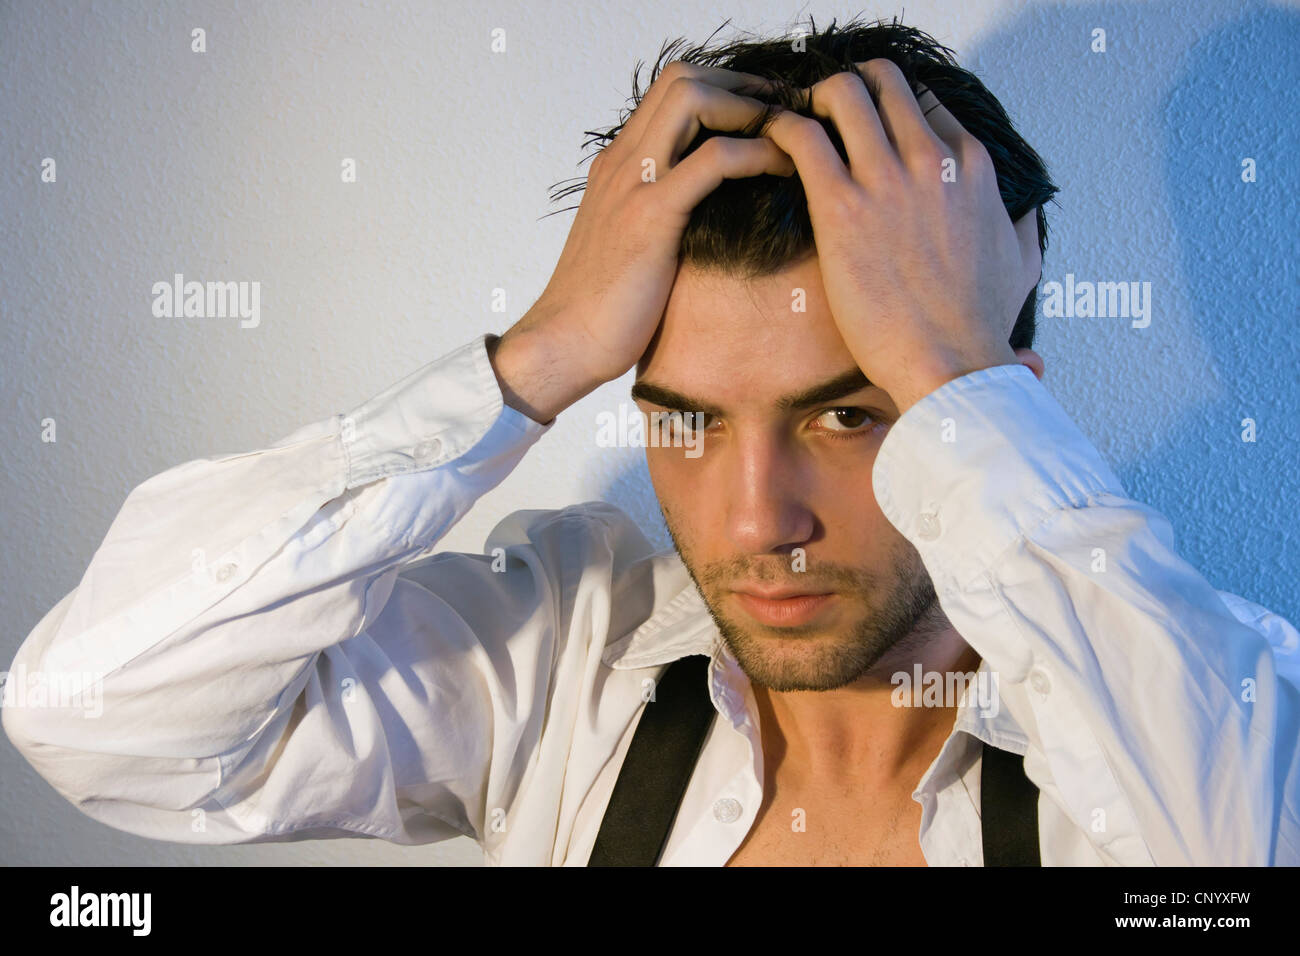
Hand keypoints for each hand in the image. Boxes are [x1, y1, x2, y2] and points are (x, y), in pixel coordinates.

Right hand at [492, 61, 793, 423]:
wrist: (565, 342)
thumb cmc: (604, 307)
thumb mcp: (633, 244)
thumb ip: (662, 214)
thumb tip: (709, 214)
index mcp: (619, 164)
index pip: (671, 90)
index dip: (726, 87)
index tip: (767, 113)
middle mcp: (623, 161)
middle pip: (683, 78)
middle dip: (744, 85)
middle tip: (787, 115)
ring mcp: (634, 184)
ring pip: (693, 98)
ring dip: (750, 108)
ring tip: (788, 136)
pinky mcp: (650, 216)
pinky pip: (712, 160)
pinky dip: (755, 152)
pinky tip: (782, 169)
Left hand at [761, 60, 1041, 412]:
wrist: (952, 363)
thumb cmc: (979, 325)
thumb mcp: (1023, 264)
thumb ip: (1022, 225)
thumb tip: (1022, 213)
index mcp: (969, 168)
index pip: (926, 104)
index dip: (891, 109)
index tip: (868, 129)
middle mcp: (929, 160)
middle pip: (884, 82)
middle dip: (850, 90)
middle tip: (825, 118)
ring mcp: (885, 179)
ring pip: (842, 92)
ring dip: (813, 101)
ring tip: (796, 128)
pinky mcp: (842, 206)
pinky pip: (800, 136)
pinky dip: (780, 130)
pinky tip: (773, 149)